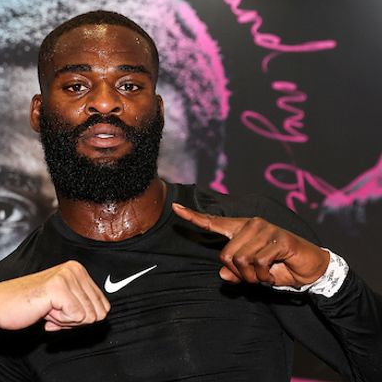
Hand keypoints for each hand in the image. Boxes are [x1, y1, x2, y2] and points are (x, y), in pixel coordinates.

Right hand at [0, 261, 109, 331]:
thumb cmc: (27, 305)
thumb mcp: (63, 301)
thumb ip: (83, 304)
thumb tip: (103, 313)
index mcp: (78, 269)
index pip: (103, 306)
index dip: (81, 317)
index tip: (60, 310)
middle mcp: (75, 269)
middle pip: (98, 313)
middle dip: (75, 321)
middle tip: (52, 311)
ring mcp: (67, 276)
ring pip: (88, 317)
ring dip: (66, 322)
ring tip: (47, 309)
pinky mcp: (59, 288)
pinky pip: (77, 318)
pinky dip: (60, 323)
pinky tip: (44, 311)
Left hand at [172, 203, 329, 287]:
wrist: (310, 268)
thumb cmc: (278, 268)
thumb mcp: (252, 274)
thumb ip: (235, 273)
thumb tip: (223, 274)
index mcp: (241, 229)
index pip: (213, 222)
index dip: (193, 217)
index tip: (175, 208)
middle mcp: (251, 225)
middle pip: (226, 255)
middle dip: (239, 274)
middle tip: (254, 276)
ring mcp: (266, 230)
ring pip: (242, 260)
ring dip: (253, 277)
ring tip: (266, 274)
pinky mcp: (279, 239)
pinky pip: (259, 264)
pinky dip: (264, 276)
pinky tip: (274, 272)